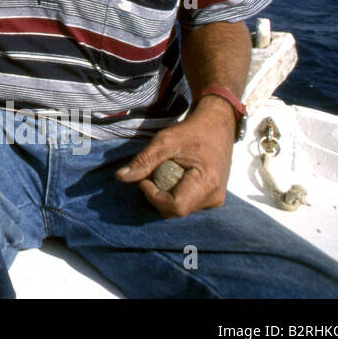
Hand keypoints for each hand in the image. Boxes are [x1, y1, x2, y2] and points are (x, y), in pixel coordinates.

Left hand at [114, 99, 235, 217]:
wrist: (217, 127)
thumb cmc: (192, 132)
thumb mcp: (165, 141)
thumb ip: (144, 161)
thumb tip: (120, 177)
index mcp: (207, 183)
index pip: (175, 206)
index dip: (154, 197)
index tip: (145, 180)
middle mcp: (214, 198)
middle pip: (175, 211)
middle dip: (157, 196)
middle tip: (153, 173)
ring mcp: (214, 200)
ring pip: (179, 210)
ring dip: (164, 195)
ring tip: (165, 172)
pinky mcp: (211, 199)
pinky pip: (186, 205)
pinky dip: (174, 194)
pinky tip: (174, 177)